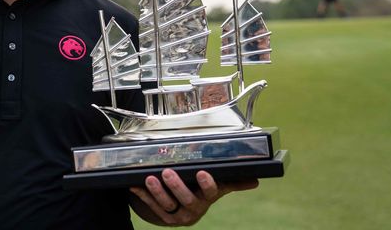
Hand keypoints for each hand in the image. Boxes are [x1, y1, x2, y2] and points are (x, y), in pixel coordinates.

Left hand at [130, 169, 257, 225]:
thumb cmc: (201, 192)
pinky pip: (151, 207)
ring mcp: (177, 215)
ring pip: (166, 205)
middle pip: (186, 200)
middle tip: (168, 172)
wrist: (184, 211)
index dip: (207, 184)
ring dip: (157, 192)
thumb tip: (256, 180)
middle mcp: (194, 209)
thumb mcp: (217, 187)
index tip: (202, 172)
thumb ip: (232, 181)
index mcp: (208, 198)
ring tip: (150, 178)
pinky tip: (134, 185)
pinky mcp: (163, 218)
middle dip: (177, 186)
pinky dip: (142, 196)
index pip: (211, 192)